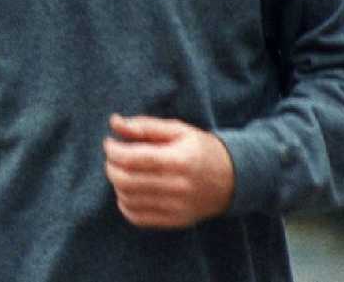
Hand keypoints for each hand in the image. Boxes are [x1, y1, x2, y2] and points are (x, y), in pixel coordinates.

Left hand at [103, 113, 234, 228]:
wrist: (233, 178)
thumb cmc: (200, 149)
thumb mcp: (177, 130)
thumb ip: (144, 126)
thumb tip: (114, 122)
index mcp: (179, 160)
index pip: (132, 159)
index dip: (113, 150)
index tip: (110, 142)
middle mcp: (179, 187)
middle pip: (126, 181)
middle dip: (111, 166)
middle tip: (113, 157)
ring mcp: (177, 207)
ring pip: (128, 199)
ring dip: (116, 184)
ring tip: (123, 171)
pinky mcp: (176, 221)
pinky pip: (137, 218)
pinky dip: (125, 204)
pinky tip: (129, 191)